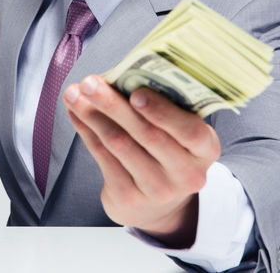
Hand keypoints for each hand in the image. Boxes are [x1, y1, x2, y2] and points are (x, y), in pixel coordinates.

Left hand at [63, 74, 220, 247]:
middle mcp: (186, 173)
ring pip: (119, 144)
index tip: (136, 92)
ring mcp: (158, 189)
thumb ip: (162, 106)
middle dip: (113, 104)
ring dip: (92, 115)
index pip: (190, 131)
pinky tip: (75, 113)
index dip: (162, 112)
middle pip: (147, 134)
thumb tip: (119, 75)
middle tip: (89, 82)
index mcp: (205, 148)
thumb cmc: (167, 149)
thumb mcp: (179, 130)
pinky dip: (86, 130)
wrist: (157, 203)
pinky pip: (102, 157)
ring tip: (73, 94)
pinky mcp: (128, 198)